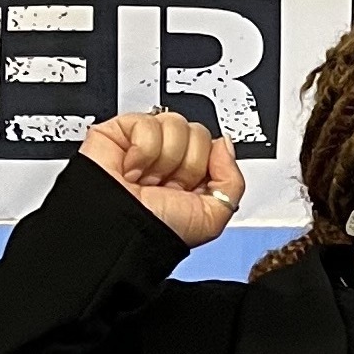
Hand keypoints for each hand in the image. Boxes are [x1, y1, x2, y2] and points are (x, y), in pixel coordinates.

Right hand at [81, 110, 243, 250]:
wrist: (122, 228)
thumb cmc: (158, 230)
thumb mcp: (212, 217)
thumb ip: (232, 180)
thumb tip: (224, 144)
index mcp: (191, 177)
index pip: (215, 146)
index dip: (207, 168)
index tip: (190, 189)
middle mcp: (169, 158)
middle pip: (198, 132)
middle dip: (186, 165)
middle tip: (167, 186)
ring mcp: (146, 143)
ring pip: (176, 124)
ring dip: (164, 160)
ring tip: (148, 179)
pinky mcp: (121, 131)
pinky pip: (149, 123)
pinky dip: (143, 151)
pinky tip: (132, 169)